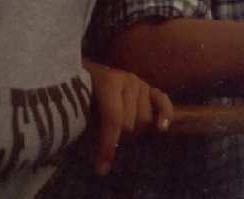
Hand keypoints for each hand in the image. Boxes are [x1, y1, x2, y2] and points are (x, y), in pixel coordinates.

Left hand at [84, 61, 173, 175]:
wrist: (84, 74)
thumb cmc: (80, 95)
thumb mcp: (79, 109)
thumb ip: (89, 126)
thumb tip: (98, 158)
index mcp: (108, 82)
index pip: (113, 119)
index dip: (108, 145)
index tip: (102, 169)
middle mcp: (128, 80)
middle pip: (131, 123)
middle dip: (120, 138)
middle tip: (109, 144)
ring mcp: (140, 83)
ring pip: (145, 119)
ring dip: (135, 132)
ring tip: (122, 135)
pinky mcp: (150, 88)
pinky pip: (162, 101)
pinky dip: (165, 115)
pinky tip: (162, 128)